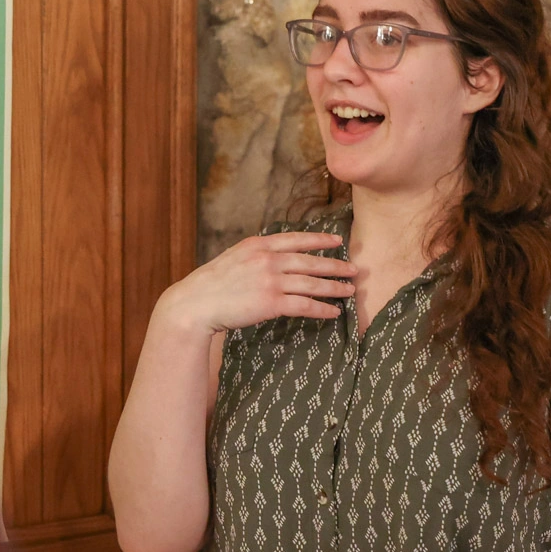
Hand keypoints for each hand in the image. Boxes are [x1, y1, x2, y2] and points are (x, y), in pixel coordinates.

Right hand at [159, 230, 356, 336]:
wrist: (195, 304)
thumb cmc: (211, 285)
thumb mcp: (234, 258)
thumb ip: (256, 256)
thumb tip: (275, 257)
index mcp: (258, 245)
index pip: (296, 239)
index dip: (320, 240)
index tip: (338, 241)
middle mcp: (267, 259)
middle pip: (310, 261)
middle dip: (335, 265)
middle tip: (355, 269)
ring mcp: (271, 281)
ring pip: (312, 283)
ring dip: (334, 287)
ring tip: (349, 290)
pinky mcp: (271, 303)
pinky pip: (304, 305)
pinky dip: (322, 308)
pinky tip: (333, 312)